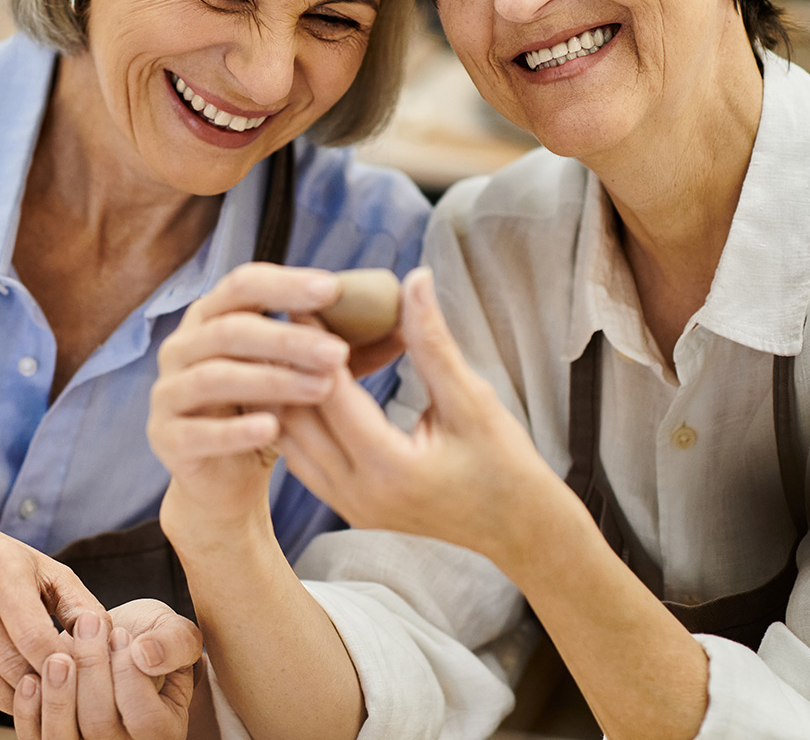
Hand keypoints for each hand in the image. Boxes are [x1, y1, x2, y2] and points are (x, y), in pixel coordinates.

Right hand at [0, 525, 107, 712]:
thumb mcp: (43, 570)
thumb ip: (78, 603)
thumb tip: (105, 639)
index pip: (32, 634)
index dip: (57, 665)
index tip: (75, 677)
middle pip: (2, 661)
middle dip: (34, 685)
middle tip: (54, 696)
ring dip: (4, 698)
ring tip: (28, 698)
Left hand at [12, 602, 202, 739]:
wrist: (121, 651)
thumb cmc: (152, 641)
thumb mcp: (177, 632)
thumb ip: (174, 642)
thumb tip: (146, 654)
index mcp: (166, 730)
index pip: (145, 718)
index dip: (128, 674)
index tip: (119, 633)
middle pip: (100, 726)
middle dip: (90, 669)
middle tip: (87, 624)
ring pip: (64, 739)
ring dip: (58, 692)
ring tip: (58, 654)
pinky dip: (29, 711)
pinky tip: (32, 679)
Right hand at [148, 263, 352, 543]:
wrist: (225, 474)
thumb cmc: (269, 407)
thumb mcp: (304, 371)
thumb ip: (346, 344)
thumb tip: (407, 318)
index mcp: (214, 315)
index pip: (244, 283)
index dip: (285, 284)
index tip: (333, 288)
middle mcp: (183, 345)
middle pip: (231, 329)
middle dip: (286, 338)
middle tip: (337, 352)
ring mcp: (168, 390)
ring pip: (216, 376)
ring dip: (270, 380)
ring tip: (322, 389)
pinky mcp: (166, 436)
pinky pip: (200, 430)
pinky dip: (236, 429)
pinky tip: (274, 429)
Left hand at [275, 267, 563, 566]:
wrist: (519, 529)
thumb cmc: (505, 465)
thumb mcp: (472, 399)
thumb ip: (433, 342)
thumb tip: (414, 280)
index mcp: (389, 468)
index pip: (331, 394)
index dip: (314, 344)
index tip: (304, 303)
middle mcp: (358, 494)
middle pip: (299, 418)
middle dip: (292, 364)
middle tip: (291, 318)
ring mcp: (350, 507)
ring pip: (292, 441)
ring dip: (291, 393)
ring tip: (297, 347)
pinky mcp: (350, 508)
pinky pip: (304, 460)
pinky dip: (303, 420)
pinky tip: (312, 385)